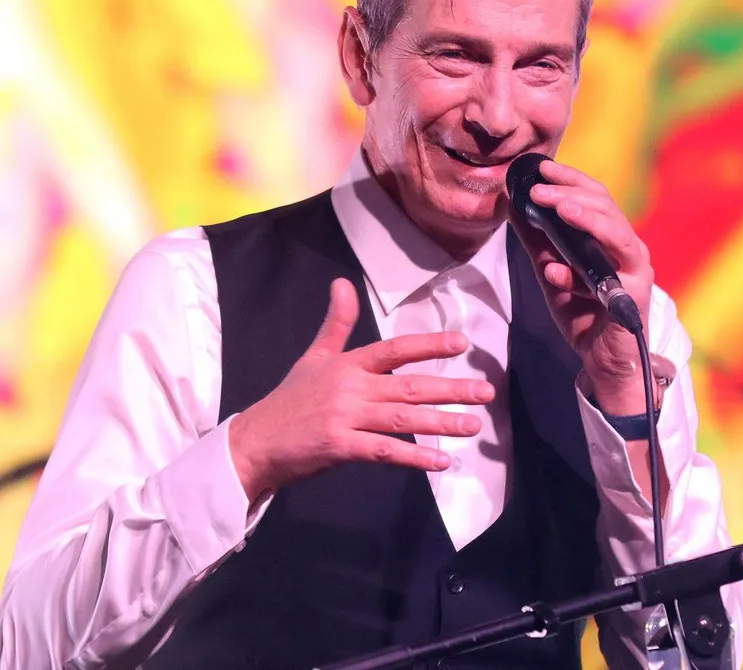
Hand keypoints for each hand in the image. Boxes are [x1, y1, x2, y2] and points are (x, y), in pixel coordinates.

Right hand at [228, 278, 494, 501]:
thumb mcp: (313, 357)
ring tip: (473, 425)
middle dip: (451, 388)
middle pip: (410, 385)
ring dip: (442, 422)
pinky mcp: (340, 447)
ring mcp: (345, 417)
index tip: (462, 343)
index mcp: (348, 364)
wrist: (254, 443)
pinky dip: (415, 457)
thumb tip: (342, 282)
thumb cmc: (290, 401)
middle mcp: (351, 387)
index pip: (395, 349)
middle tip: (487, 392)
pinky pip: (385, 451)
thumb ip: (336, 324)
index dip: (429, 344)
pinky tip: (441, 460)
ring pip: (403, 418)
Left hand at [508, 159, 653, 415]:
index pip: (593, 196)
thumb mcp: (551, 272)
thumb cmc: (584, 315)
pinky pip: (612, 272)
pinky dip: (581, 271)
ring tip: (554, 206)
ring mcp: (635, 268)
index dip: (569, 179)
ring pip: (615, 230)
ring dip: (584, 216)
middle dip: (570, 192)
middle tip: (536, 187)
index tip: (539, 167)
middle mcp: (626, 247)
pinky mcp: (635, 293)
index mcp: (609, 237)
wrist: (603, 361)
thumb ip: (536, 241)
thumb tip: (511, 204)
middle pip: (605, 205)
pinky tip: (556, 269)